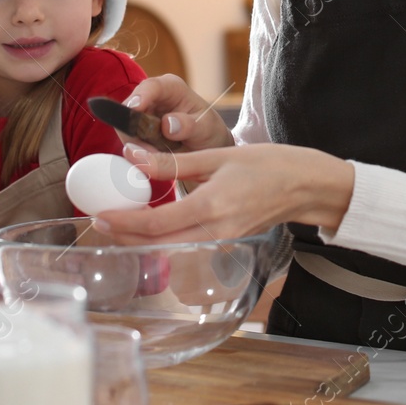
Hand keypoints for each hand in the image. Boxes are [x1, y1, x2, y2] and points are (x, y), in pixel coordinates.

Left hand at [96, 143, 354, 243]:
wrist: (307, 186)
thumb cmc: (269, 165)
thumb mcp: (218, 155)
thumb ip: (174, 162)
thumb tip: (134, 156)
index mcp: (212, 207)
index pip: (156, 224)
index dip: (123, 222)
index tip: (99, 216)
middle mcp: (215, 232)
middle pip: (157, 244)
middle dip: (124, 236)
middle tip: (98, 222)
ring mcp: (222, 242)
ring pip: (170, 249)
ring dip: (141, 240)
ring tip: (118, 224)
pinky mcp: (226, 244)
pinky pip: (186, 246)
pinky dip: (163, 239)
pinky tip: (150, 226)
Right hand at [121, 75, 234, 151]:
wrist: (204, 146)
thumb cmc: (207, 131)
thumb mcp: (206, 129)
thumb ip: (189, 126)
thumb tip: (168, 124)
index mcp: (172, 87)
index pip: (152, 87)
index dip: (141, 96)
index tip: (135, 109)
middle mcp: (152, 95)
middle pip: (131, 107)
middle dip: (136, 130)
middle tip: (150, 151)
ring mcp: (141, 112)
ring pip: (125, 127)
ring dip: (137, 145)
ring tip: (157, 156)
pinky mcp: (135, 128)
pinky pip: (127, 140)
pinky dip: (137, 151)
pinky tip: (153, 157)